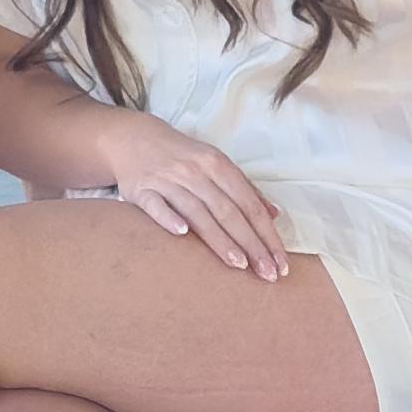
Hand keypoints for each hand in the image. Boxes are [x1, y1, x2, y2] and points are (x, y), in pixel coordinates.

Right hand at [108, 112, 289, 280]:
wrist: (132, 138)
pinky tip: (182, 233)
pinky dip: (169, 217)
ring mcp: (167, 180)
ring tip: (239, 264)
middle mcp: (195, 172)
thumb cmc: (182, 157)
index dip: (266, 234)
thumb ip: (244, 189)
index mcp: (218, 165)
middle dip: (251, 244)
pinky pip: (156, 205)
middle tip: (268, 272)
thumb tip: (274, 215)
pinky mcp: (141, 189)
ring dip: (219, 239)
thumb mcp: (215, 163)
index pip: (249, 204)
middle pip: (228, 212)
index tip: (280, 262)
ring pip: (198, 212)